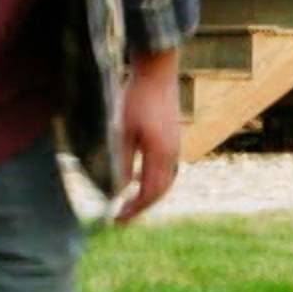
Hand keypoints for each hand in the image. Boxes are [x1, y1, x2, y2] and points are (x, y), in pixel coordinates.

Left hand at [116, 59, 183, 224]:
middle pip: (160, 191)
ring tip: (130, 202)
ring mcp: (175, 146)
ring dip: (148, 194)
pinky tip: (139, 176)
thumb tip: (118, 190)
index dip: (134, 210)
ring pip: (165, 181)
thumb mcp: (123, 132)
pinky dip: (153, 180)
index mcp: (160, 154)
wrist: (157, 72)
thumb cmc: (137, 99)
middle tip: (122, 217)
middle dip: (141, 206)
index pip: (149, 193)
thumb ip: (122, 162)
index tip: (117, 219)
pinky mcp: (172, 138)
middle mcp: (172, 154)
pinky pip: (166, 169)